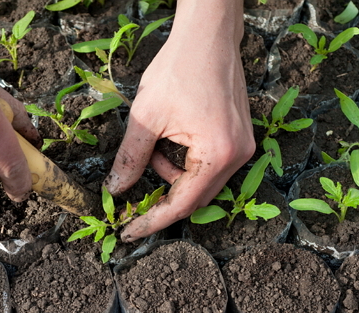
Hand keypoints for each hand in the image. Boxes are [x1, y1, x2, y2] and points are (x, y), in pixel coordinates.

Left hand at [103, 0, 254, 240]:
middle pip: (195, 197)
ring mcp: (242, 147)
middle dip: (161, 198)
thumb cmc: (179, 69)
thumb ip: (130, 159)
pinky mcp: (238, 137)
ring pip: (200, 181)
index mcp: (218, 154)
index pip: (183, 203)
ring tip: (152, 148)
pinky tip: (169, 140)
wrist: (208, 35)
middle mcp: (238, 156)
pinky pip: (208, 164)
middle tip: (132, 201)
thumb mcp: (146, 117)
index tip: (129, 231)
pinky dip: (183, 162)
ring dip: (170, 175)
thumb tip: (116, 190)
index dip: (153, 220)